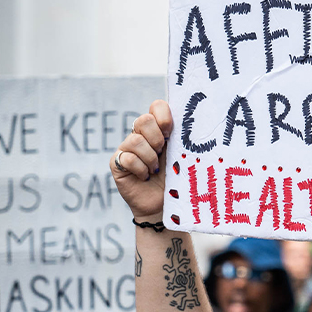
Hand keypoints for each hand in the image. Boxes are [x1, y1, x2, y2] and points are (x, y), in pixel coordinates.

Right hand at [111, 100, 172, 218]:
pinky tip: (145, 177)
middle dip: (157, 139)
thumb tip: (193, 121)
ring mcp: (126, 148)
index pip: (157, 106)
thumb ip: (182, 138)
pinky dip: (141, 169)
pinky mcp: (117, 163)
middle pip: (143, 120)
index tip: (171, 134)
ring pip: (136, 141)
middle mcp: (140, 135)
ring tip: (155, 169)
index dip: (164, 117)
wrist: (163, 205)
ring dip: (150, 158)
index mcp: (158, 129)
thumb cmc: (174, 179)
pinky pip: (128, 158)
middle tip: (162, 153)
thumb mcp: (181, 156)